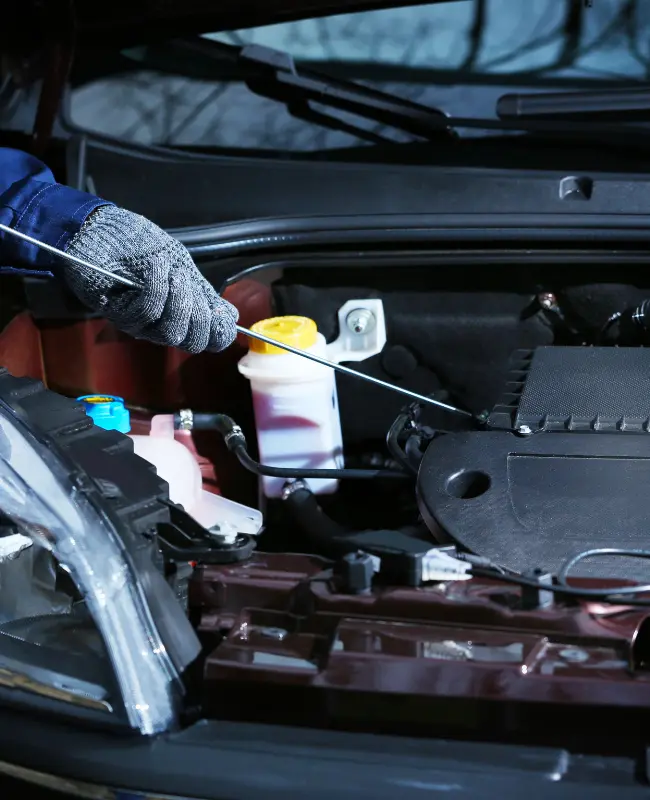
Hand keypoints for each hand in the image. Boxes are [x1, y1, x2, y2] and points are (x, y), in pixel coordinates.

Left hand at [64, 206, 237, 353]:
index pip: (210, 340)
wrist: (105, 231)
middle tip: (191, 285)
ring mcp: (142, 324)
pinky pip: (146, 312)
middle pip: (192, 342)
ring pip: (171, 332)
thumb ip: (203, 292)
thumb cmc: (142, 246)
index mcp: (185, 315)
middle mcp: (164, 326)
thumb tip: (230, 316)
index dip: (221, 333)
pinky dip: (156, 288)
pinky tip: (156, 267)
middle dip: (200, 315)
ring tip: (174, 273)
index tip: (223, 314)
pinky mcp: (120, 316)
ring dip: (178, 301)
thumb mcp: (181, 265)